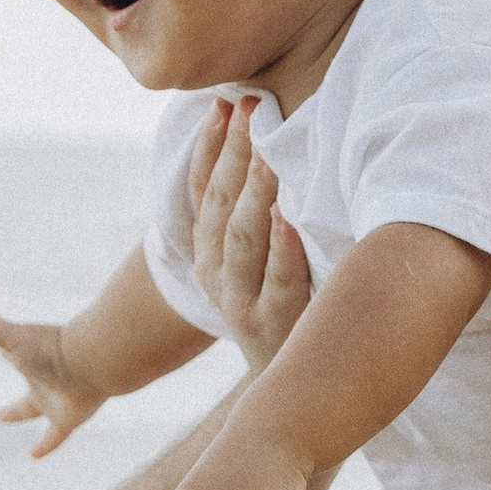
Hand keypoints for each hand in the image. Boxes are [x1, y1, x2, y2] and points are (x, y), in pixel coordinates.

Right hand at [0, 302, 109, 457]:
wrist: (93, 362)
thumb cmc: (51, 349)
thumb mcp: (12, 338)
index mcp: (28, 360)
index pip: (9, 352)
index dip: (1, 349)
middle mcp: (42, 380)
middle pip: (23, 386)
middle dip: (11, 393)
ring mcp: (55, 400)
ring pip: (37, 409)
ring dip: (21, 413)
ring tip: (6, 418)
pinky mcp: (67, 419)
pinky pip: (54, 437)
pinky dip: (45, 446)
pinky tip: (34, 454)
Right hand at [188, 99, 311, 369]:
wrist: (285, 387)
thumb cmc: (282, 306)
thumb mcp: (257, 260)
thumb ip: (253, 211)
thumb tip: (262, 142)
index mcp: (208, 251)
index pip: (202, 188)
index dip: (211, 145)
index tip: (224, 102)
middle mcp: (216, 274)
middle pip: (221, 204)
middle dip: (235, 152)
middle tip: (251, 106)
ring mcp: (242, 301)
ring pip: (243, 239)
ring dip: (254, 193)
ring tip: (265, 154)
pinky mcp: (275, 324)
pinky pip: (278, 281)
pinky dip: (282, 250)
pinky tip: (288, 219)